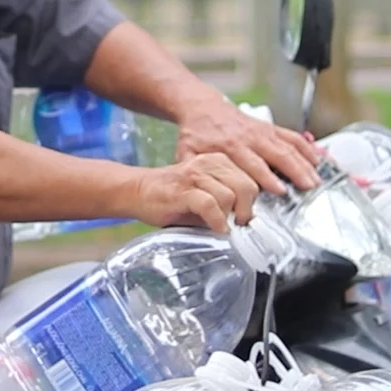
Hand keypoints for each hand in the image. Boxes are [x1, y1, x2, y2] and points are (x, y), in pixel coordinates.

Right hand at [127, 153, 260, 232]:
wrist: (137, 190)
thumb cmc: (172, 196)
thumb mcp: (206, 192)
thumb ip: (227, 200)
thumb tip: (247, 220)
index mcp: (218, 161)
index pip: (251, 179)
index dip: (253, 202)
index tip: (247, 217)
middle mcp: (209, 164)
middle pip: (246, 186)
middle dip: (246, 210)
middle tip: (239, 224)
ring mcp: (195, 175)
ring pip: (230, 196)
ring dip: (229, 217)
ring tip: (223, 226)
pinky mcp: (183, 190)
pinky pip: (210, 205)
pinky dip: (216, 221)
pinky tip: (216, 229)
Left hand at [172, 97, 320, 195]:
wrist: (201, 108)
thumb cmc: (195, 135)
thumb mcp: (186, 154)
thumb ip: (193, 174)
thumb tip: (201, 198)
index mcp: (229, 146)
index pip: (252, 164)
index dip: (267, 177)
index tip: (281, 190)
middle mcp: (248, 137)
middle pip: (277, 154)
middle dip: (295, 170)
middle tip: (309, 187)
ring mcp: (261, 131)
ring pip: (288, 145)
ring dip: (305, 162)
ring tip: (318, 179)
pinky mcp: (269, 127)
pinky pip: (291, 135)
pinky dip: (306, 147)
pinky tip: (318, 160)